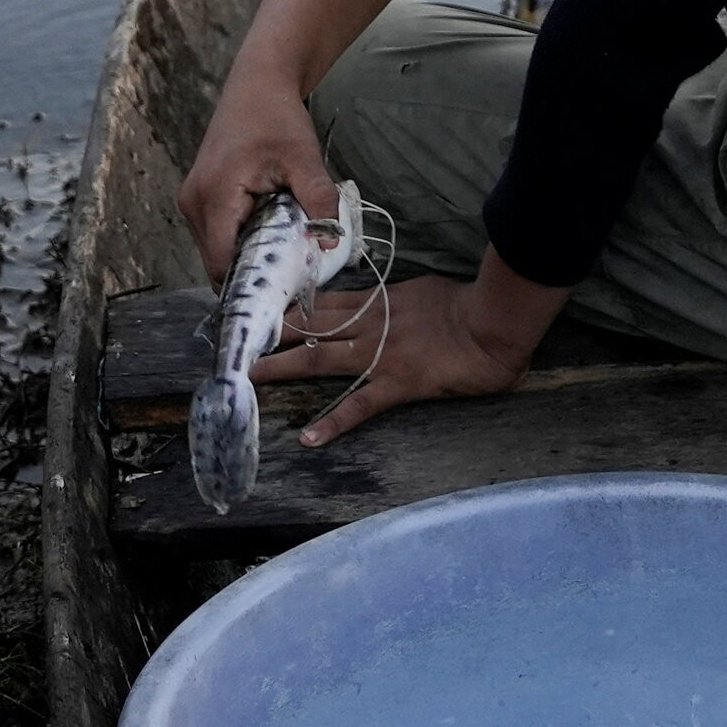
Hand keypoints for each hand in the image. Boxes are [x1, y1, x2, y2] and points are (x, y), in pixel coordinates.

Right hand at [176, 62, 334, 286]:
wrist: (257, 85)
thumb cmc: (277, 117)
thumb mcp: (304, 158)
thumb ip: (318, 200)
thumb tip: (330, 242)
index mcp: (214, 196)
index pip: (220, 262)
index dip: (249, 282)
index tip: (282, 291)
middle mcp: (193, 203)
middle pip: (216, 261)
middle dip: (251, 271)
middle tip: (290, 273)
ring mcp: (192, 200)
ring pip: (215, 249)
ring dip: (245, 255)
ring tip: (282, 250)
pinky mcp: (199, 197)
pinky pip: (216, 234)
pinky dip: (239, 240)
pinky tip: (268, 231)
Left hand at [262, 270, 543, 447]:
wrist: (492, 321)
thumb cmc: (468, 304)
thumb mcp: (423, 290)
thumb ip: (396, 299)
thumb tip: (383, 301)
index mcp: (377, 301)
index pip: (322, 300)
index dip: (289, 303)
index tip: (259, 305)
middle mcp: (369, 324)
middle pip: (309, 324)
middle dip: (270, 331)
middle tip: (235, 336)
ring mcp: (379, 353)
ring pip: (320, 358)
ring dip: (282, 366)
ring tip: (248, 377)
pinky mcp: (397, 383)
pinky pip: (359, 405)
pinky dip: (333, 421)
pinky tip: (309, 437)